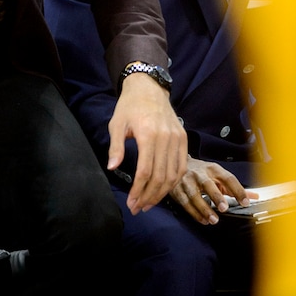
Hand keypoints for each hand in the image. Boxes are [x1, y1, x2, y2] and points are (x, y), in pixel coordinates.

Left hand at [107, 73, 186, 213]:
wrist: (148, 87)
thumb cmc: (129, 106)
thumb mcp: (117, 124)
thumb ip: (115, 147)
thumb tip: (112, 168)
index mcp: (148, 135)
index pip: (145, 171)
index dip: (138, 191)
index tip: (131, 203)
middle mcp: (166, 138)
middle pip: (161, 177)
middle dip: (149, 196)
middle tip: (138, 208)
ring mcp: (177, 139)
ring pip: (173, 175)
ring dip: (161, 193)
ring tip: (149, 202)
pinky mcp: (183, 139)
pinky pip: (181, 166)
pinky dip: (174, 181)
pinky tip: (163, 189)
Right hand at [168, 157, 256, 224]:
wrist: (178, 163)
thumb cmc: (202, 172)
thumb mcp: (218, 175)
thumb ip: (234, 187)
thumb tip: (254, 197)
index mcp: (213, 169)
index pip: (228, 178)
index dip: (237, 190)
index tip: (245, 202)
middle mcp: (199, 173)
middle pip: (208, 184)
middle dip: (216, 196)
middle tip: (224, 208)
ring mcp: (186, 181)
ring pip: (194, 195)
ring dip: (204, 209)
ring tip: (213, 219)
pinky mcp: (177, 189)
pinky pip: (185, 202)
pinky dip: (194, 213)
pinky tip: (203, 220)